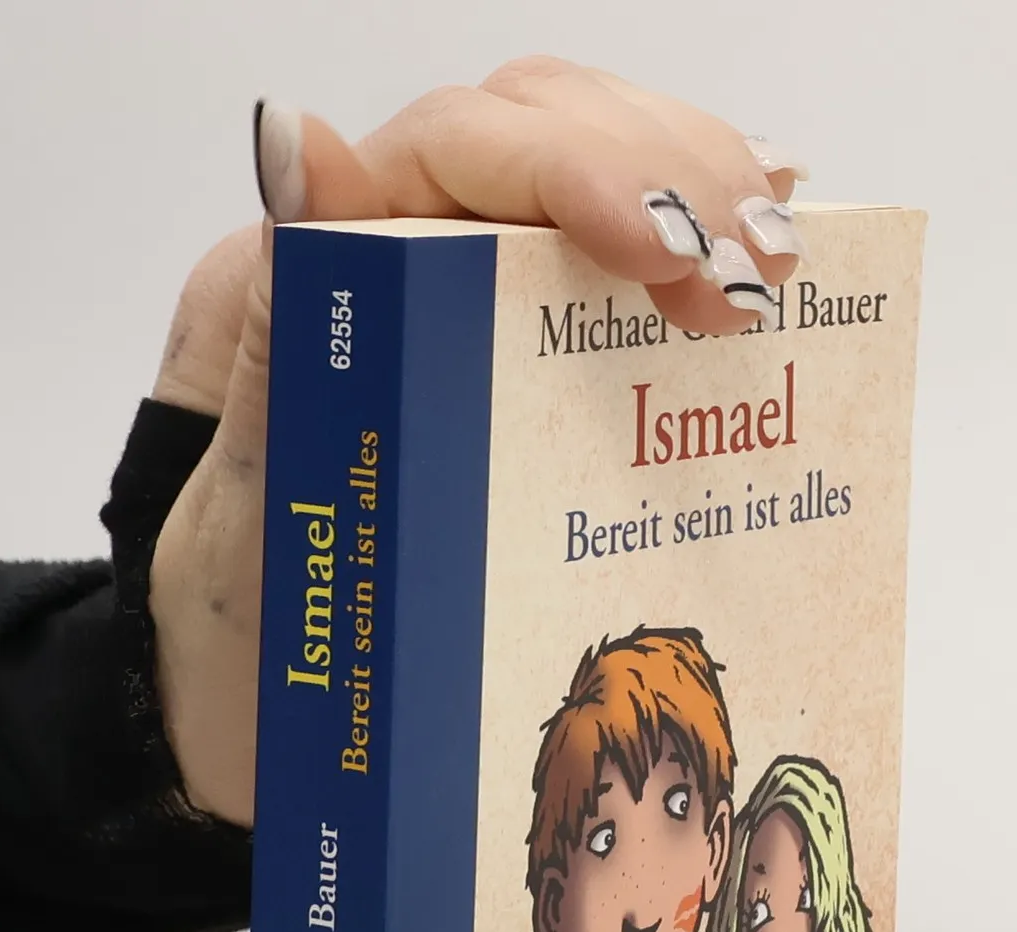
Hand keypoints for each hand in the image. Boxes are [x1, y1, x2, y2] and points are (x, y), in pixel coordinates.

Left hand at [144, 58, 807, 825]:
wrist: (239, 715)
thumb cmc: (239, 631)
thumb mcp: (248, 505)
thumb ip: (276, 338)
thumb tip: (290, 139)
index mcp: (311, 274)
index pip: (461, 150)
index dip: (577, 169)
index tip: (664, 249)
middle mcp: (383, 255)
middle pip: (545, 130)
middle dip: (669, 179)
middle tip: (757, 280)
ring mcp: (452, 294)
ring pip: (588, 168)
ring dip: (698, 193)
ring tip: (776, 268)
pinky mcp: (501, 347)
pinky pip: (603, 253)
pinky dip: (691, 230)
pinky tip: (757, 239)